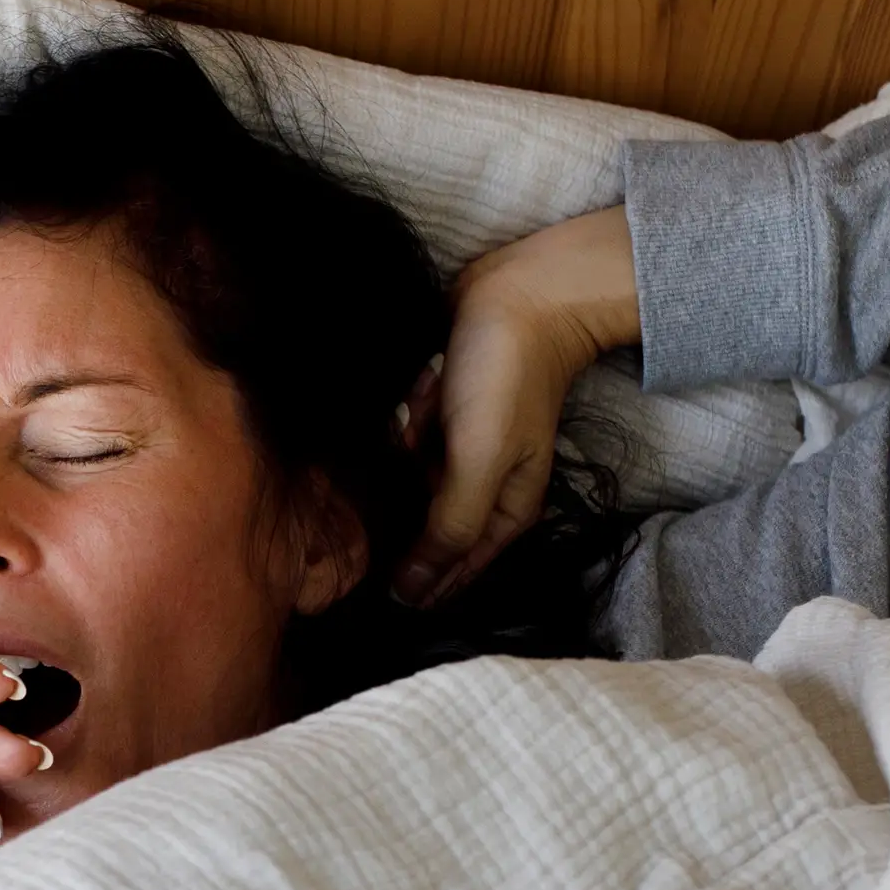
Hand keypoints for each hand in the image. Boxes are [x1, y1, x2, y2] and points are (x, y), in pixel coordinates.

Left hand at [395, 206, 639, 604]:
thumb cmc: (506, 380)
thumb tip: (411, 595)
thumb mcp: (480, 464)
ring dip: (408, 446)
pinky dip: (408, 415)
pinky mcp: (439, 421)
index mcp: (504, 514)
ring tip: (429, 405)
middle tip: (413, 453)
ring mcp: (458, 455)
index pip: (451, 574)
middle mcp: (482, 491)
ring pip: (406, 479)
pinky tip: (427, 385)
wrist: (519, 294)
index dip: (414, 581)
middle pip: (422, 527)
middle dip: (405, 496)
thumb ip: (449, 530)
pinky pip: (405, 437)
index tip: (370, 575)